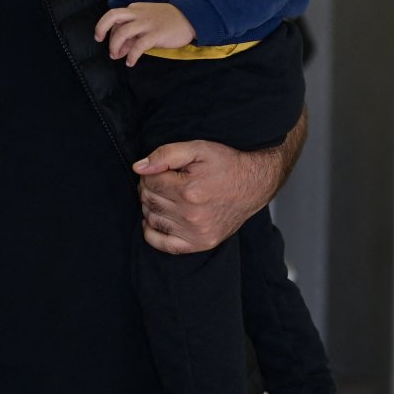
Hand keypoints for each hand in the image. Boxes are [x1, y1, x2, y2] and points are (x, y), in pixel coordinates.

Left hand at [94, 1, 194, 65]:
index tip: (113, 45)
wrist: (192, 16)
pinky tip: (131, 62)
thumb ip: (133, 33)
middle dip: (101, 28)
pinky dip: (131, 55)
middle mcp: (138, 14)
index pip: (115, 18)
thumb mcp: (148, 22)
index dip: (109, 32)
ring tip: (117, 56)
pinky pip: (138, 46)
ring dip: (115, 46)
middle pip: (112, 16)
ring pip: (122, 32)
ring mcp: (147, 23)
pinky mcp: (156, 34)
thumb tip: (119, 49)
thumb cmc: (168, 20)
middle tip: (99, 40)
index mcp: (135, 9)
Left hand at [134, 140, 282, 252]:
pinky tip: (155, 220)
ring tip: (165, 196)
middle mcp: (192, 215)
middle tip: (162, 181)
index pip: (148, 181)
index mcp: (189, 190)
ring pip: (152, 219)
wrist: (255, 183)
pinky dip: (152, 233)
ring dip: (151, 206)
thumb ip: (165, 154)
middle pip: (148, 199)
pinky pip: (164, 245)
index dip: (149, 172)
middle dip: (149, 187)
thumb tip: (138, 168)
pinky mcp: (201, 243)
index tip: (161, 170)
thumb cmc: (226, 164)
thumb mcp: (198, 148)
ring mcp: (197, 232)